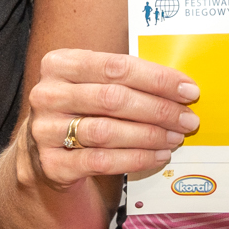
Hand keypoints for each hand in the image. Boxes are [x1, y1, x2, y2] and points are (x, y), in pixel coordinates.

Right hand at [21, 49, 200, 189]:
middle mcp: (48, 95)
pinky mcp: (51, 164)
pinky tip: (158, 156)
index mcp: (59, 64)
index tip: (188, 90)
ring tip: (176, 137)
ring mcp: (45, 131)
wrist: (40, 153)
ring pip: (107, 132)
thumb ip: (124, 80)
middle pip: (113, 99)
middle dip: (159, 109)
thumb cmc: (80, 110)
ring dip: (150, 135)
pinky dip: (136, 158)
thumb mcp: (91, 85)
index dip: (157, 79)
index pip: (116, 67)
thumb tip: (180, 88)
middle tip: (188, 119)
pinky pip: (102, 161)